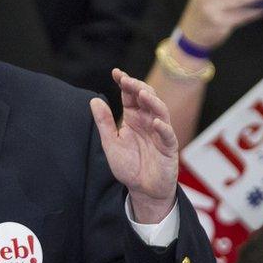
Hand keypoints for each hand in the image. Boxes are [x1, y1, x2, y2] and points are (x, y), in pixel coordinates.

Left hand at [90, 69, 178, 222]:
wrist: (143, 190)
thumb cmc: (128, 165)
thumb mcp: (111, 143)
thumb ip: (104, 123)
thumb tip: (94, 100)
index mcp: (134, 118)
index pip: (130, 96)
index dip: (125, 83)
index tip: (116, 72)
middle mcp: (148, 122)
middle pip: (147, 98)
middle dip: (138, 87)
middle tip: (127, 80)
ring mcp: (160, 133)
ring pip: (160, 111)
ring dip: (152, 102)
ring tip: (142, 93)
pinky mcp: (169, 148)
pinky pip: (168, 135)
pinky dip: (163, 128)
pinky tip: (156, 122)